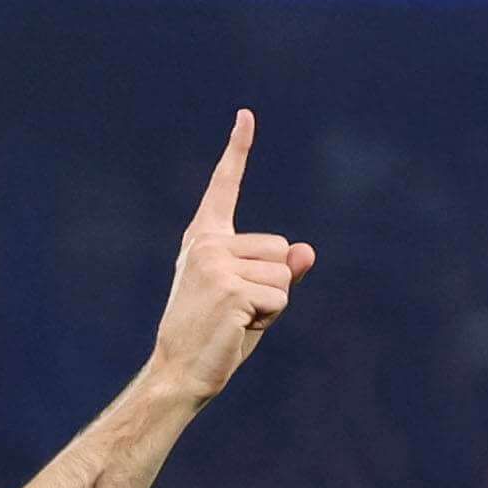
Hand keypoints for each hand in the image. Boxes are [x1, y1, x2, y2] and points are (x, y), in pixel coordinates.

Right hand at [143, 111, 313, 407]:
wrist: (179, 372)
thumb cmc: (215, 336)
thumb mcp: (252, 296)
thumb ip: (279, 271)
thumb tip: (307, 251)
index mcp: (204, 238)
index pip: (224, 186)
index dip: (237, 149)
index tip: (246, 115)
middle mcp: (207, 243)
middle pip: (280, 249)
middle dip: (272, 286)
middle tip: (236, 312)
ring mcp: (216, 264)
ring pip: (284, 276)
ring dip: (272, 305)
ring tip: (235, 321)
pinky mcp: (230, 288)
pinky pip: (280, 297)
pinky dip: (268, 320)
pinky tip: (236, 328)